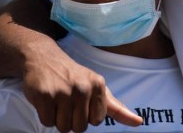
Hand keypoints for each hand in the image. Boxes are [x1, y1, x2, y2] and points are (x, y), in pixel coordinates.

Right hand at [22, 52, 141, 131]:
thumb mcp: (97, 86)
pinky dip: (45, 115)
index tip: (82, 101)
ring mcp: (64, 92)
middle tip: (67, 101)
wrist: (44, 57)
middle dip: (72, 119)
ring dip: (58, 118)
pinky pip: (47, 122)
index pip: (97, 121)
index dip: (87, 116)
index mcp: (98, 85)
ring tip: (57, 100)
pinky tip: (47, 99)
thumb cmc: (73, 76)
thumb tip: (139, 122)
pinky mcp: (45, 96)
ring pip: (63, 127)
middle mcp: (83, 88)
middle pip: (80, 127)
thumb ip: (116, 107)